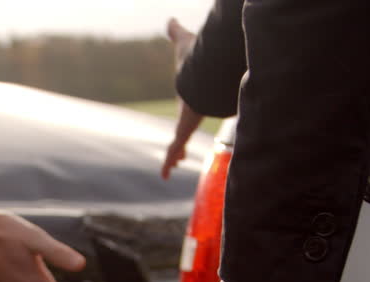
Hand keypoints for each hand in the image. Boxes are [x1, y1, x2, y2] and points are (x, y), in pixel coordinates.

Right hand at [162, 18, 201, 179]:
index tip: (185, 120)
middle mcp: (190, 112)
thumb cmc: (196, 59)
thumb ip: (177, 34)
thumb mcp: (183, 44)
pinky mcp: (182, 131)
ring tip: (173, 165)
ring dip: (175, 154)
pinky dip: (167, 163)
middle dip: (182, 140)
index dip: (185, 116)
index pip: (187, 108)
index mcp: (190, 95)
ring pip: (179, 143)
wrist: (204, 74)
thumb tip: (171, 19)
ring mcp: (186, 124)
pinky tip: (165, 174)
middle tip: (181, 149)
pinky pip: (172, 150)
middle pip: (184, 129)